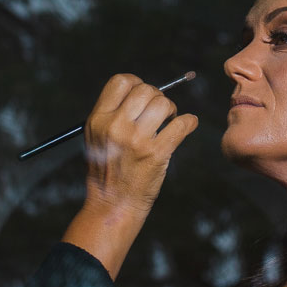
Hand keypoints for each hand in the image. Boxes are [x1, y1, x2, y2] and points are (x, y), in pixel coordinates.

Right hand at [82, 73, 198, 214]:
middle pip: (146, 89)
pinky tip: (187, 126)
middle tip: (160, 112)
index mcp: (99, 119)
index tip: (143, 95)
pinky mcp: (157, 154)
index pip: (121, 81)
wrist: (112, 205)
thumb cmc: (107, 170)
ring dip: (171, 110)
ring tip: (169, 121)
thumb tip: (142, 91)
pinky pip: (182, 125)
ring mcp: (137, 140)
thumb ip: (113, 114)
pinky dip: (189, 123)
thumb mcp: (97, 137)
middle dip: (157, 97)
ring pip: (164, 104)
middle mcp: (116, 126)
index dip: (137, 83)